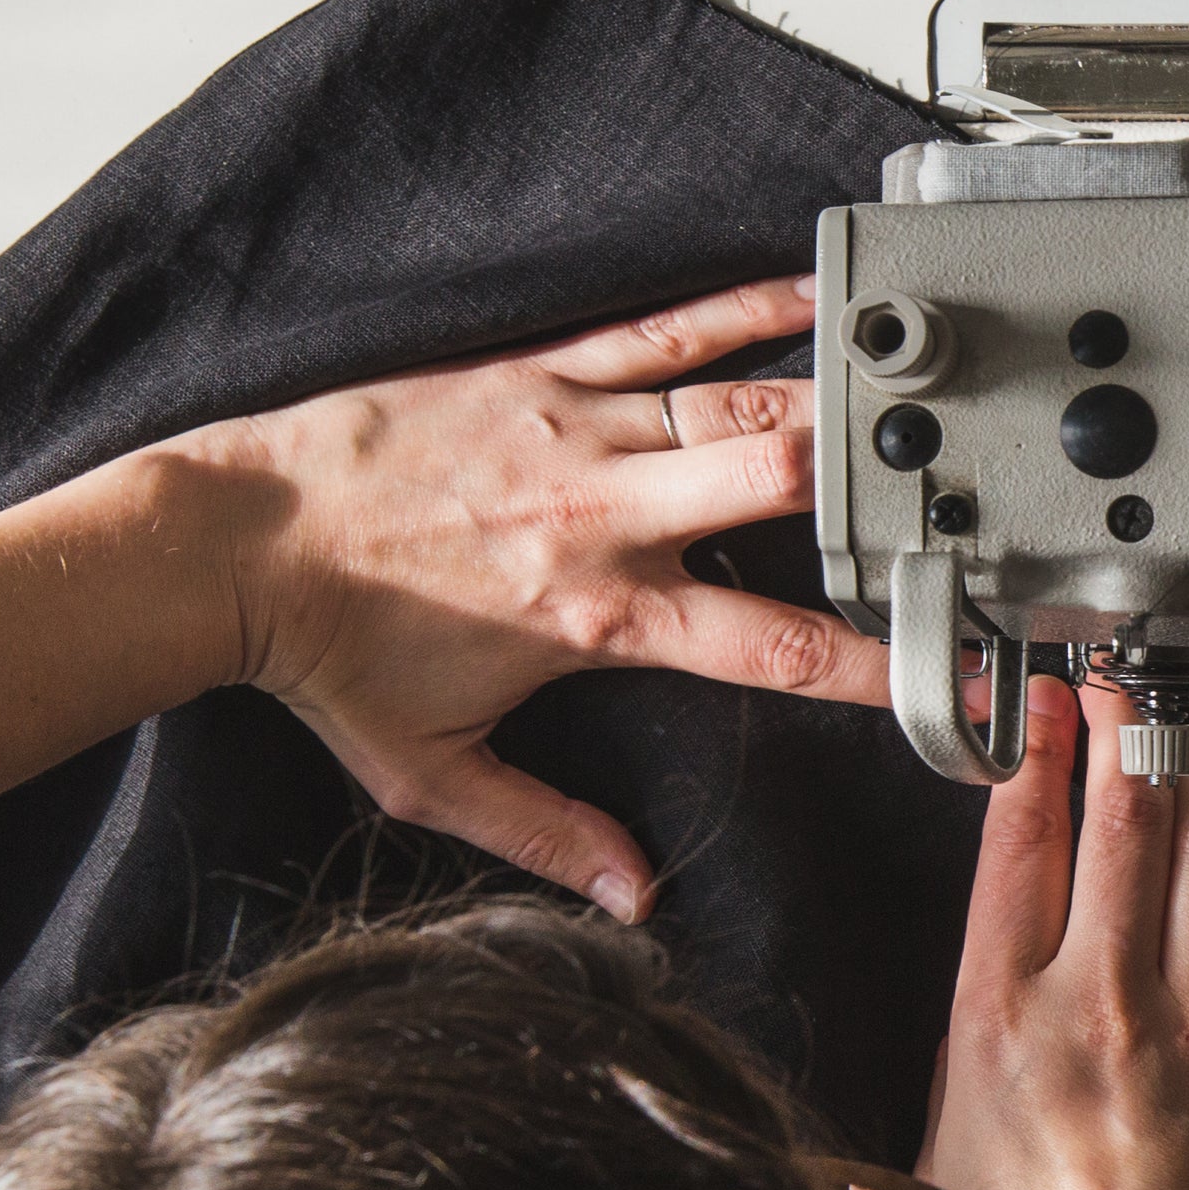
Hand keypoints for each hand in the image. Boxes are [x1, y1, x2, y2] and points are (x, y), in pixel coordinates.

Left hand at [172, 275, 889, 918]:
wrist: (230, 545)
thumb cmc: (329, 656)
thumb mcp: (433, 776)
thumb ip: (545, 836)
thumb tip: (634, 896)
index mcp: (600, 615)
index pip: (771, 643)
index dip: (875, 664)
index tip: (949, 677)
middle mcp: (607, 513)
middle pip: (778, 483)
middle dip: (875, 489)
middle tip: (958, 499)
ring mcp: (578, 430)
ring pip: (741, 402)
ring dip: (834, 403)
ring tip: (922, 401)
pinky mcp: (542, 374)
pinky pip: (666, 329)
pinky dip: (745, 307)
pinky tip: (812, 293)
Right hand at [918, 674, 1188, 1189]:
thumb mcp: (923, 1148)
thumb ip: (922, 1060)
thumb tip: (877, 1022)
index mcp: (1000, 1018)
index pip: (1017, 841)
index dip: (1035, 750)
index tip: (1041, 705)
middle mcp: (1102, 1007)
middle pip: (1124, 820)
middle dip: (1126, 731)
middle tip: (1125, 691)